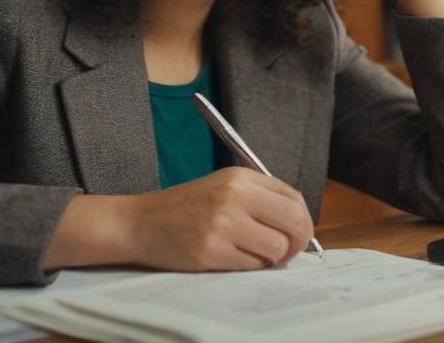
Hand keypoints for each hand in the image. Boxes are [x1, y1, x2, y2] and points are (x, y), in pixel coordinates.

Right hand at [44, 167, 313, 271]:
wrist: (141, 223)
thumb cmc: (186, 207)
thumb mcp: (223, 186)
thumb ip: (259, 197)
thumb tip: (297, 223)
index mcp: (241, 177)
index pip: (294, 198)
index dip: (302, 221)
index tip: (296, 233)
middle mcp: (234, 196)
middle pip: (293, 222)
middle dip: (297, 242)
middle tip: (286, 252)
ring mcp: (223, 224)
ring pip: (276, 248)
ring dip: (272, 258)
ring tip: (255, 255)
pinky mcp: (211, 251)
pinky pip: (252, 266)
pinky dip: (251, 267)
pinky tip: (235, 258)